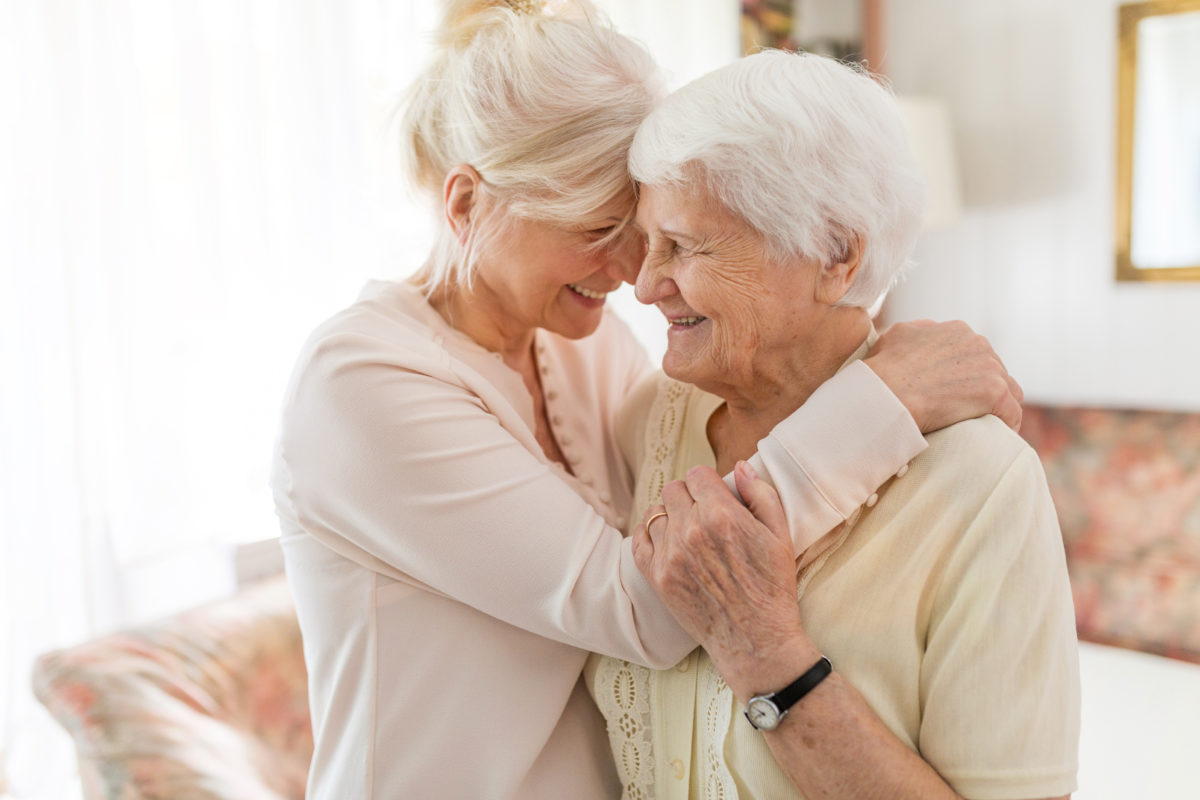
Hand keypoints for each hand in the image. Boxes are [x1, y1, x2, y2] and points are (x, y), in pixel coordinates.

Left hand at [632, 462, 815, 698]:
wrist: (755, 640)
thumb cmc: (772, 588)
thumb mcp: (780, 535)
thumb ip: (760, 494)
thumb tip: (739, 466)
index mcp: (722, 515)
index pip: (697, 474)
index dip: (708, 483)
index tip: (715, 495)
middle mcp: (691, 530)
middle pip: (673, 490)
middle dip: (689, 496)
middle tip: (702, 512)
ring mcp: (670, 554)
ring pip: (655, 512)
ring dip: (670, 515)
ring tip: (686, 528)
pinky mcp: (657, 577)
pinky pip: (638, 539)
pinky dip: (648, 534)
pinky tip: (666, 540)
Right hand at [864, 319, 1023, 432]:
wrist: (885, 394)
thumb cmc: (882, 370)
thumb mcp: (896, 336)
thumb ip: (918, 333)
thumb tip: (924, 336)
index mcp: (957, 331)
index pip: (976, 353)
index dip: (968, 375)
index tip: (957, 392)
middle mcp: (977, 343)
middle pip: (995, 370)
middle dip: (983, 390)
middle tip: (967, 412)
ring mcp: (990, 367)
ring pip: (1009, 391)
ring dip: (997, 408)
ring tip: (983, 426)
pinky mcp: (995, 392)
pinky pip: (1012, 413)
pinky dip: (1005, 426)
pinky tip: (994, 437)